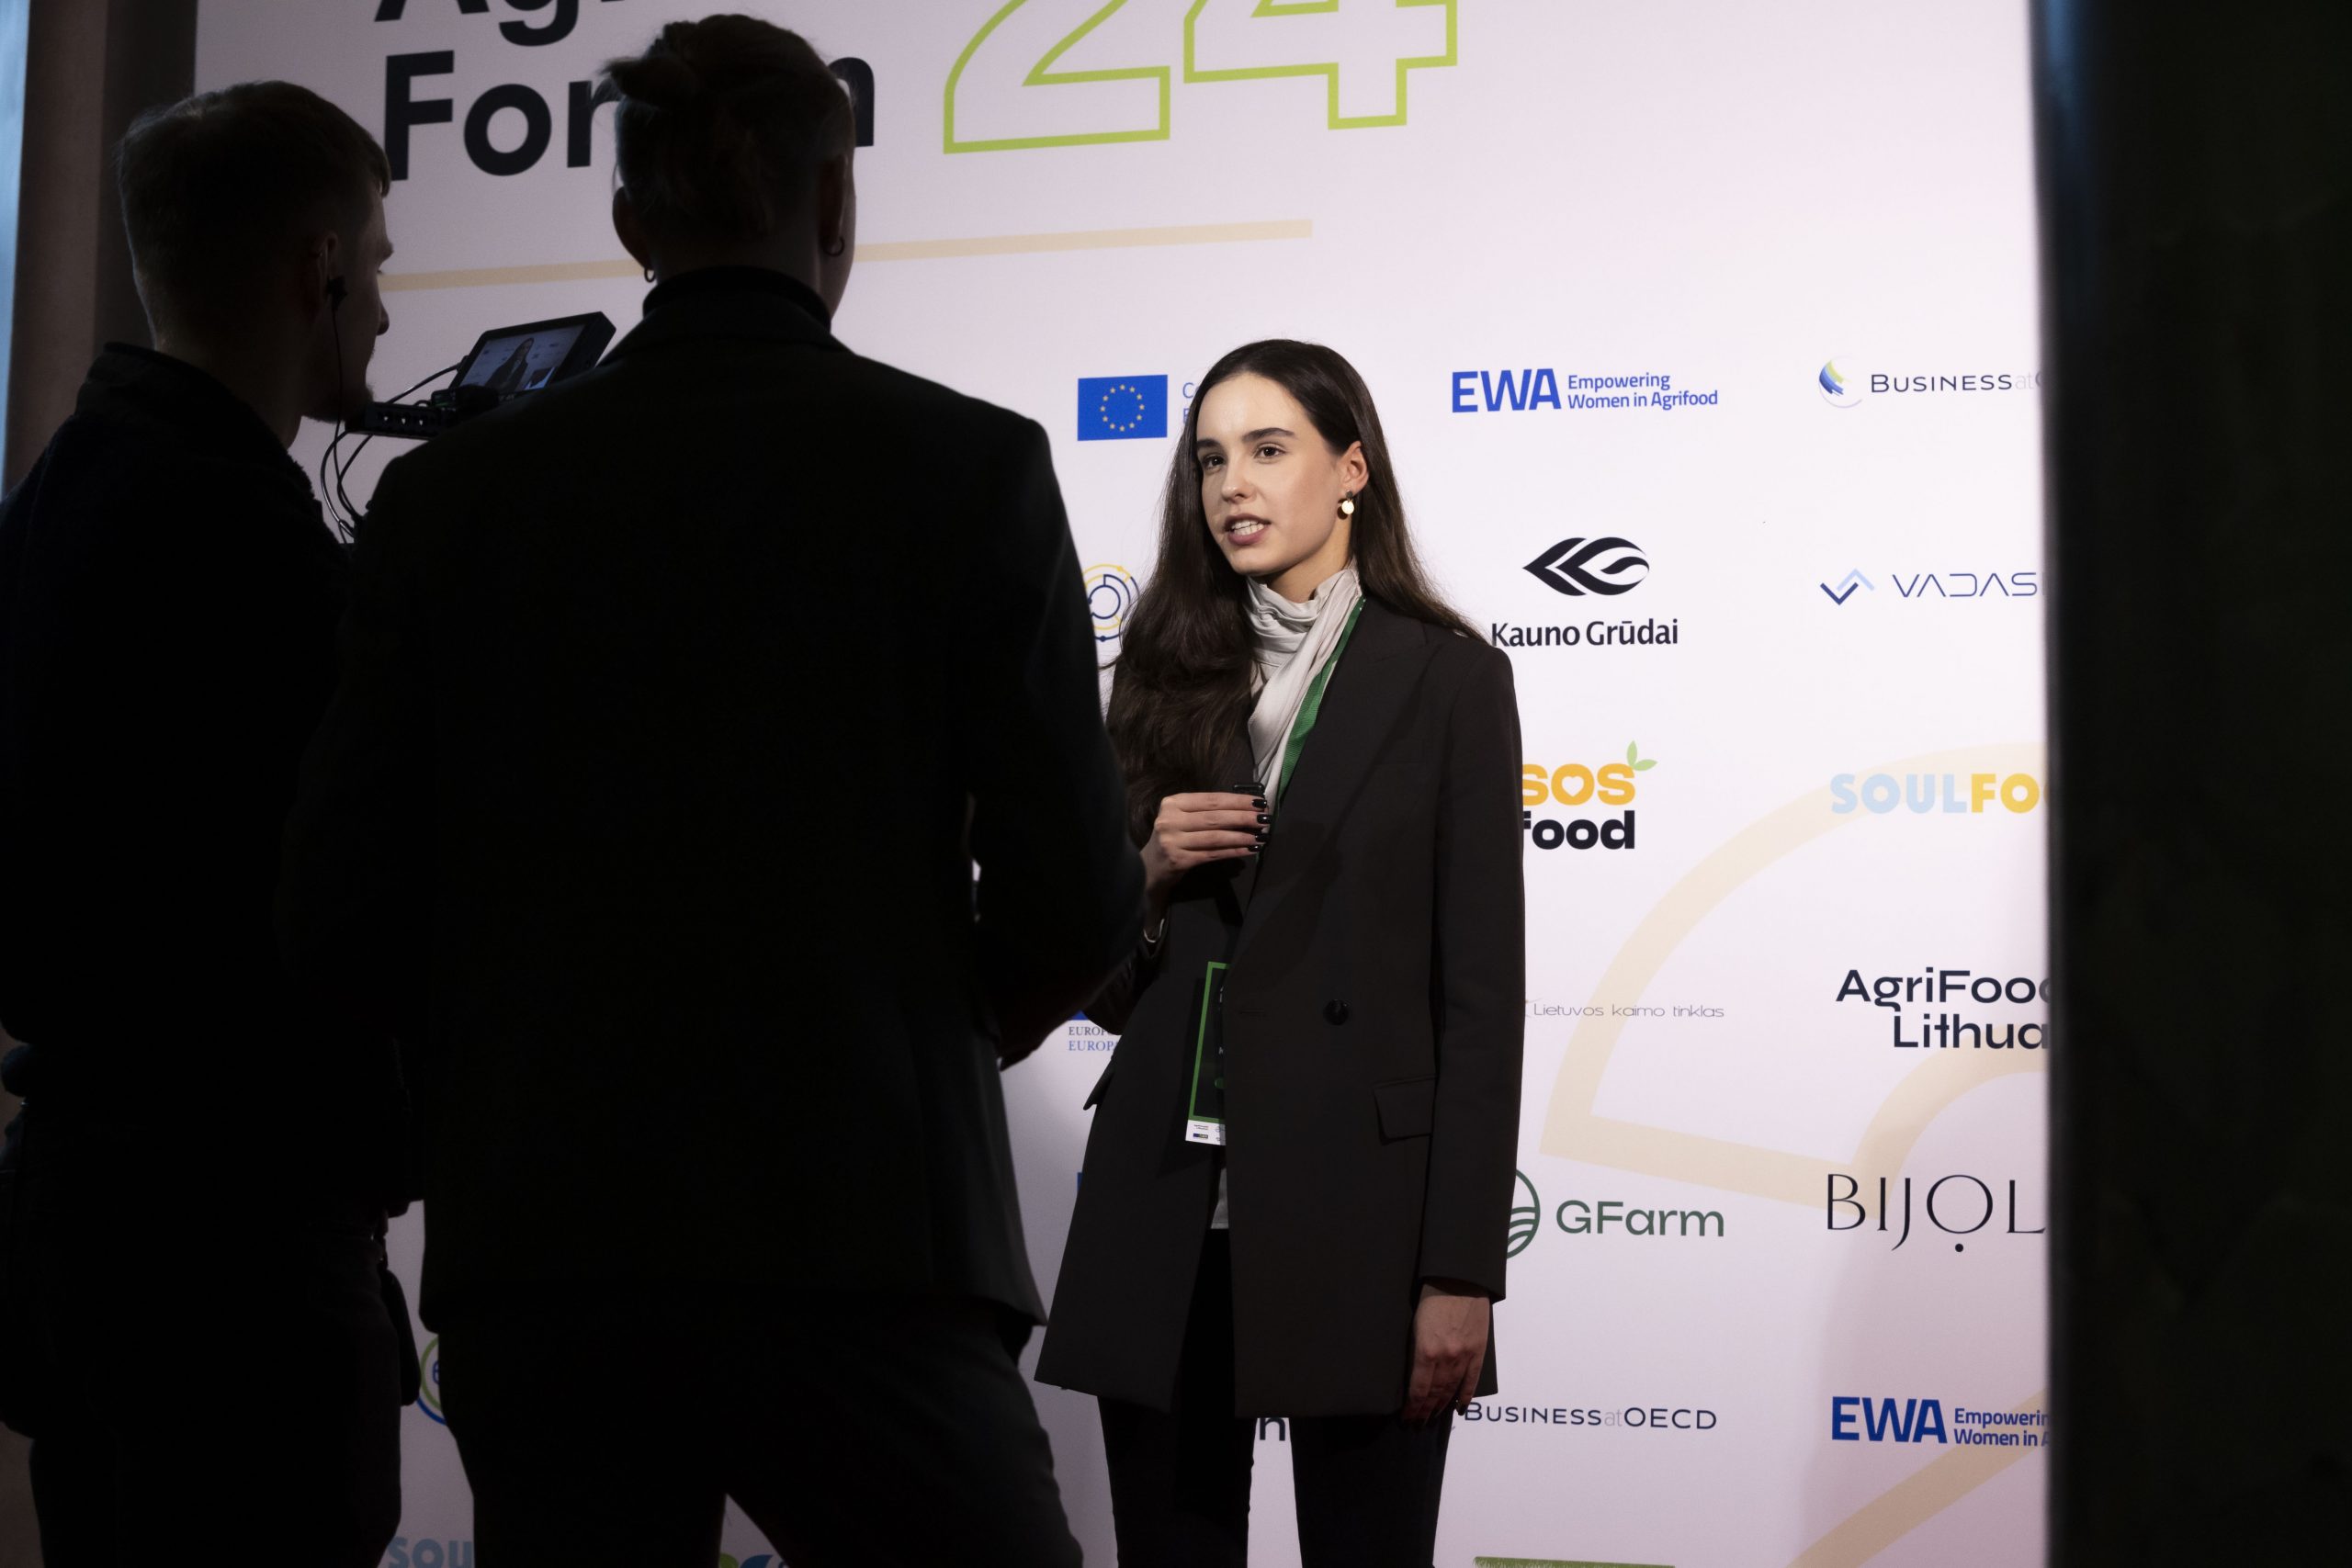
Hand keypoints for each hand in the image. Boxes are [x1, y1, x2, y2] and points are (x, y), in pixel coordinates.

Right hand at [1140, 791, 1266, 910]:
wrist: (1149, 867)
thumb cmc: (1173, 838)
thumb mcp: (1182, 819)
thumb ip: (1205, 812)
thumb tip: (1245, 808)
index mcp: (1173, 803)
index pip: (1211, 799)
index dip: (1237, 800)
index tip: (1259, 802)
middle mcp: (1170, 819)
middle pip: (1215, 817)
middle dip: (1243, 817)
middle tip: (1264, 818)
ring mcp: (1172, 841)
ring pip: (1215, 837)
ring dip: (1241, 836)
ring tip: (1261, 836)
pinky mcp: (1178, 860)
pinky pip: (1212, 854)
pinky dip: (1233, 852)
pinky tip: (1249, 849)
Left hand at [1402, 1280, 1489, 1422]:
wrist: (1460, 1280)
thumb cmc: (1432, 1296)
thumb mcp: (1415, 1324)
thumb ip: (1416, 1350)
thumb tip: (1413, 1373)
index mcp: (1426, 1351)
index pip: (1418, 1388)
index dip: (1412, 1406)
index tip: (1407, 1417)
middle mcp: (1446, 1358)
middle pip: (1434, 1392)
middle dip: (1424, 1410)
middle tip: (1417, 1423)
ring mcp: (1464, 1356)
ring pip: (1451, 1390)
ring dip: (1441, 1406)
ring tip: (1432, 1418)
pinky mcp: (1478, 1351)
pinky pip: (1472, 1380)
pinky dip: (1465, 1396)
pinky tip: (1459, 1408)